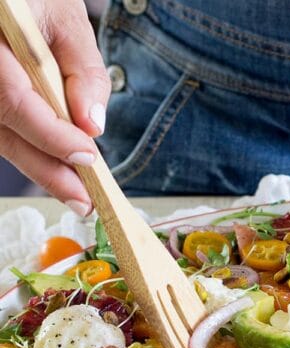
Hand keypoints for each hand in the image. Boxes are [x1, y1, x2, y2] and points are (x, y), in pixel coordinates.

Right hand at [0, 0, 109, 213]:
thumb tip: (93, 126)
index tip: (88, 157)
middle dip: (46, 169)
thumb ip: (82, 70)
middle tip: (85, 201)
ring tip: (77, 193)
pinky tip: (57, 168)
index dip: (52, 135)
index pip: (13, 101)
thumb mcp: (64, 17)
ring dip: (38, 167)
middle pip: (3, 130)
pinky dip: (28, 149)